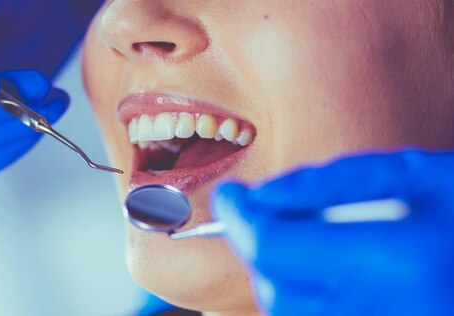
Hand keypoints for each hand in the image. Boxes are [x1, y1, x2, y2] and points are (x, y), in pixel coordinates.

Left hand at [212, 149, 453, 315]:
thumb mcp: (417, 174)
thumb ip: (332, 181)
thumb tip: (261, 196)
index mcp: (398, 262)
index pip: (276, 249)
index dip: (240, 218)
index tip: (232, 194)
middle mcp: (388, 315)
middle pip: (275, 289)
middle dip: (257, 247)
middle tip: (266, 212)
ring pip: (289, 315)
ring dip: (278, 274)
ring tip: (306, 238)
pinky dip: (303, 298)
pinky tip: (327, 270)